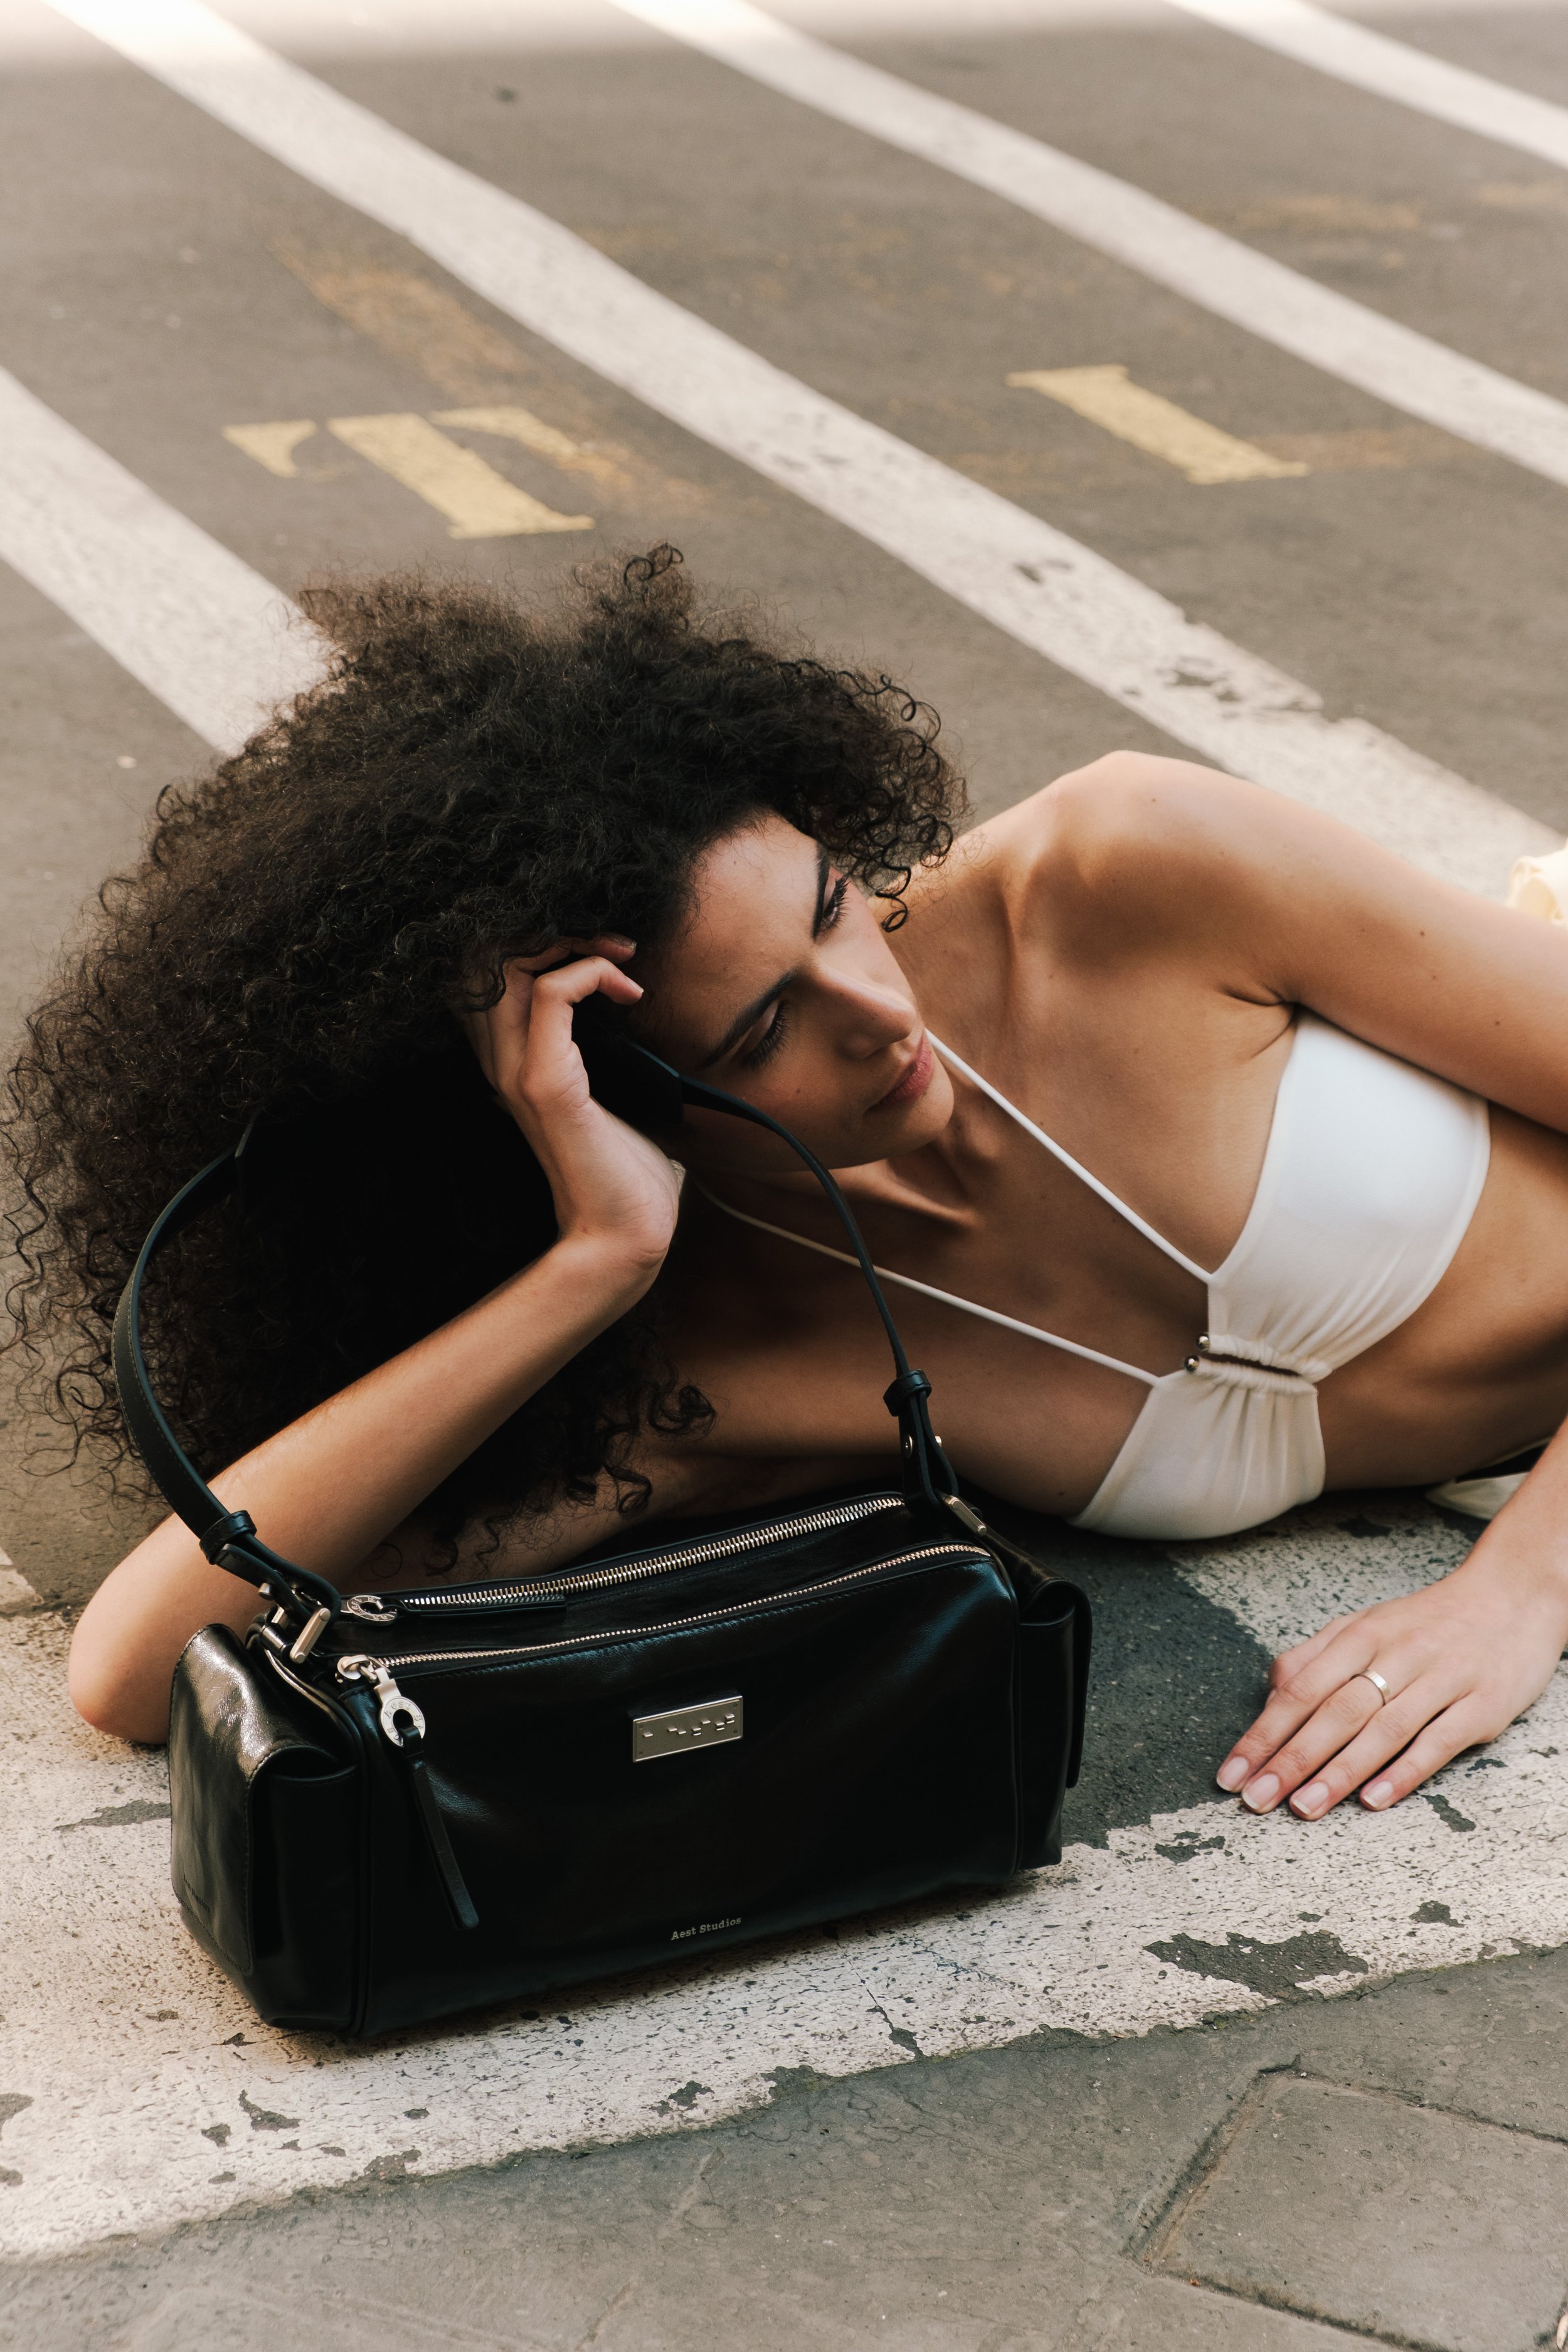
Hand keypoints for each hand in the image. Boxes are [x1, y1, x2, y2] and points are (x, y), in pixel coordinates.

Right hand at [461, 939, 680, 1280]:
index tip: (607, 953)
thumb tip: (637, 1015)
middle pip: (489, 956)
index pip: (491, 972)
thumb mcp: (618, 1096)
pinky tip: (628, 992)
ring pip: (510, 964)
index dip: (539, 942)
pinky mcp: (545, 1083)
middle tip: (615, 945)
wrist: (626, 1233)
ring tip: (621, 956)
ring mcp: (517, 1071)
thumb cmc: (629, 1172)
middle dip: (553, 929)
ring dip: (572, 942)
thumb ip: (609, 1055)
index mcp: (513, 1062)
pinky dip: (592, 973)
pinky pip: (553, 994)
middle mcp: (502, 1061)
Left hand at [1215, 1546, 1567, 1818]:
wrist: (1513, 1597)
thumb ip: (1315, 1655)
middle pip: (1335, 1712)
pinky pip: (1437, 1742)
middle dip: (1290, 1759)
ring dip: (1339, 1772)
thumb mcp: (1367, 1624)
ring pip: (1382, 1730)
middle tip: (1255, 1799)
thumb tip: (1270, 1691)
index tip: (1232, 1772)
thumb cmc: (1427, 1621)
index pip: (1301, 1688)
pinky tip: (1372, 1800)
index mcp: (1362, 1634)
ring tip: (1303, 1807)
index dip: (1263, 1732)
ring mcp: (1442, 1680)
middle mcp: (1398, 1654)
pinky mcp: (1481, 1706)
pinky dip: (1404, 1772)